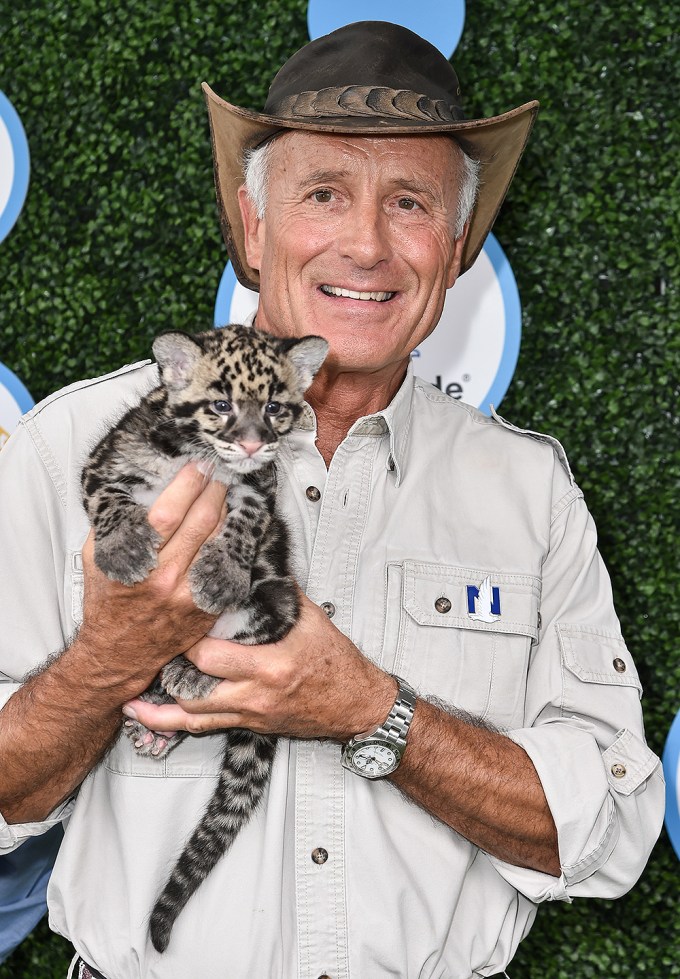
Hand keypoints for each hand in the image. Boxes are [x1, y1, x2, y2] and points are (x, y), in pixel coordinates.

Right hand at [76, 463, 226, 698]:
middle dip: (214, 491)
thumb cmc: (108, 600)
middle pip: (202, 521)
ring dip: (228, 512)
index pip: (169, 512)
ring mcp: (192, 595)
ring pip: (220, 541)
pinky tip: (234, 527)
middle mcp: (167, 578)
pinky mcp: (208, 607)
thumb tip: (137, 487)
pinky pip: (229, 566)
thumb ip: (116, 524)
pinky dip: (233, 543)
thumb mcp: (98, 557)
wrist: (120, 651)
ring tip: (228, 495)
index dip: (188, 484)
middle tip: (219, 474)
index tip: (197, 466)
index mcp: (138, 562)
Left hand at [123, 592, 395, 741]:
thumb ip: (276, 593)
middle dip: (168, 667)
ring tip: (129, 693)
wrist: (356, 705)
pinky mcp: (248, 726)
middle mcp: (254, 694)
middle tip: (147, 648)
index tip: (170, 619)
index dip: (186, 640)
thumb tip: (250, 561)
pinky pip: (202, 728)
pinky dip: (171, 724)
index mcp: (270, 664)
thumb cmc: (336, 663)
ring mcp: (249, 714)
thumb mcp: (310, 619)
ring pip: (191, 715)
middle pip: (194, 687)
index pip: (213, 656)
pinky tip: (148, 716)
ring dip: (159, 704)